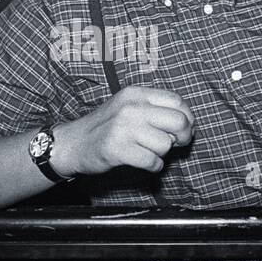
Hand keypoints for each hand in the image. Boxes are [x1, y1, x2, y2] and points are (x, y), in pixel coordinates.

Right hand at [53, 86, 194, 176]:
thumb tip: (188, 124)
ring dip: (161, 153)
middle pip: (178, 121)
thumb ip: (155, 110)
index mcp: (136, 94)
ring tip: (146, 151)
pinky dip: (153, 166)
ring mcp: (123, 128)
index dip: (187, 118)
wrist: (73, 143)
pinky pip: (152, 161)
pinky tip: (143, 162)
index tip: (182, 130)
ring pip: (165, 144)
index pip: (178, 102)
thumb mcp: (129, 107)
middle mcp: (131, 107)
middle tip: (174, 144)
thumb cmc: (107, 127)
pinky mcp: (117, 149)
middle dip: (182, 137)